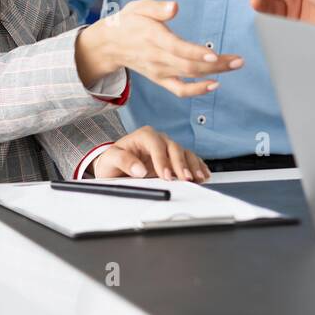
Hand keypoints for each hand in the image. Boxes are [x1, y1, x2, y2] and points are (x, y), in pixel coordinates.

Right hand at [75, 0, 243, 96]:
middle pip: (189, 65)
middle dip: (216, 64)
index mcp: (152, 37)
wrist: (111, 44)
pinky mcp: (161, 79)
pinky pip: (179, 90)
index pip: (176, 48)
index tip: (214, 54)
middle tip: (238, 60)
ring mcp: (159, 70)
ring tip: (235, 65)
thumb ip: (156, 7)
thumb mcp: (138, 7)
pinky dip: (197, 91)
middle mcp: (156, 57)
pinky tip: (214, 84)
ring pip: (189, 76)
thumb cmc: (129, 22)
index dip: (195, 52)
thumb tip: (174, 6)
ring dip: (214, 73)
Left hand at [89, 126, 210, 181]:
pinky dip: (197, 166)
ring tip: (198, 178)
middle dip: (181, 164)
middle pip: (174, 148)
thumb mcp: (111, 159)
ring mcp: (168, 148)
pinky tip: (203, 175)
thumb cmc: (113, 161)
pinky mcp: (174, 158)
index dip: (162, 160)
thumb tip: (140, 169)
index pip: (156, 145)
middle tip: (185, 179)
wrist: (116, 166)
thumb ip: (123, 161)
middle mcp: (159, 139)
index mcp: (144, 135)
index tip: (165, 175)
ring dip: (193, 166)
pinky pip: (190, 159)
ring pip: (185, 153)